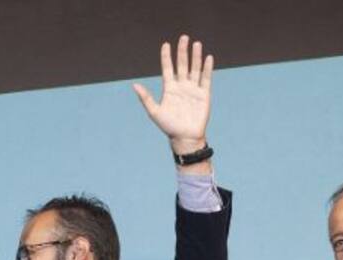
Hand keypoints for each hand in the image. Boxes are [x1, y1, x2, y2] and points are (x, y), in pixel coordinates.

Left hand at [132, 34, 212, 153]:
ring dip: (195, 56)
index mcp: (169, 89)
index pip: (168, 68)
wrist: (185, 137)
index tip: (166, 44)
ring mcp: (193, 89)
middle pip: (182, 65)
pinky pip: (206, 78)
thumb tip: (134, 85)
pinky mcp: (204, 94)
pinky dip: (207, 68)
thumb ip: (146, 98)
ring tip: (196, 44)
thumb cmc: (168, 126)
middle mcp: (181, 86)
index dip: (166, 57)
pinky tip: (208, 58)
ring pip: (195, 69)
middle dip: (182, 51)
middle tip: (184, 37)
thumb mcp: (154, 112)